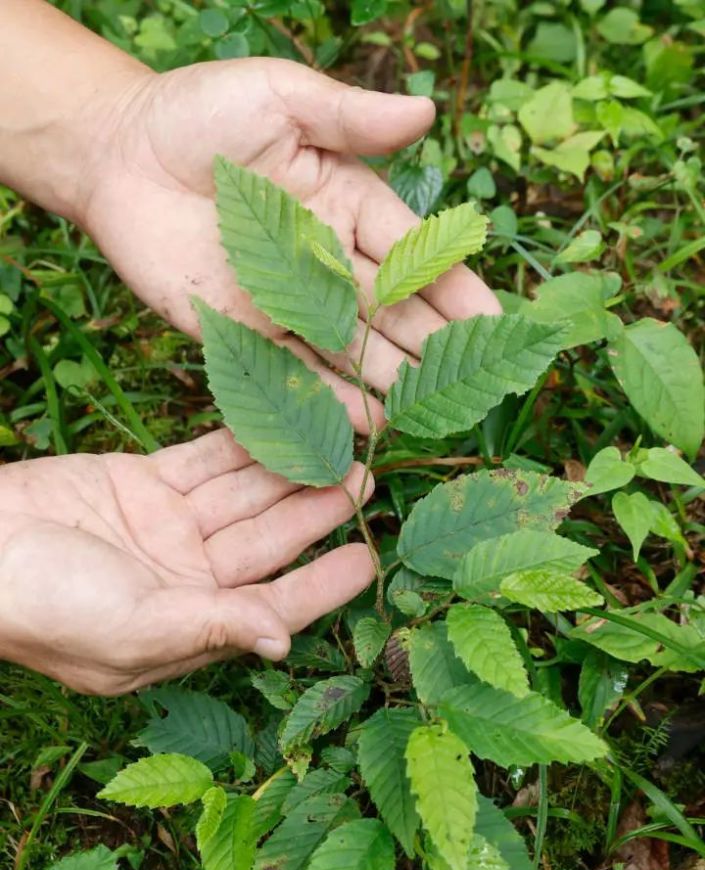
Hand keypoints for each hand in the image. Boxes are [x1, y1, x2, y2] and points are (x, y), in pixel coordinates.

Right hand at [0, 431, 373, 694]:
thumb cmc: (40, 606)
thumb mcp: (129, 630)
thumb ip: (211, 628)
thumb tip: (282, 644)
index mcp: (189, 625)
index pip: (274, 605)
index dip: (323, 583)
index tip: (369, 558)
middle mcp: (188, 578)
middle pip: (268, 542)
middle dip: (316, 512)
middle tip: (365, 478)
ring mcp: (169, 528)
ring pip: (245, 494)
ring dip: (289, 469)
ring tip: (341, 441)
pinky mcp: (146, 484)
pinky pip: (207, 459)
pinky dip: (242, 440)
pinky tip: (282, 421)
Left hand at [81, 58, 500, 430]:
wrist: (116, 153)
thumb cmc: (199, 113)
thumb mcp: (280, 97)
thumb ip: (350, 116)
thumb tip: (427, 111)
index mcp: (348, 204)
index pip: (413, 253)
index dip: (453, 286)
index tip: (492, 320)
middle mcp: (326, 261)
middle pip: (391, 310)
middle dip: (432, 345)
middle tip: (472, 381)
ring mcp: (287, 302)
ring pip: (350, 348)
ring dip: (388, 380)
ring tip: (428, 412)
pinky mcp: (244, 332)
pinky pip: (293, 371)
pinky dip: (327, 398)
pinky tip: (364, 422)